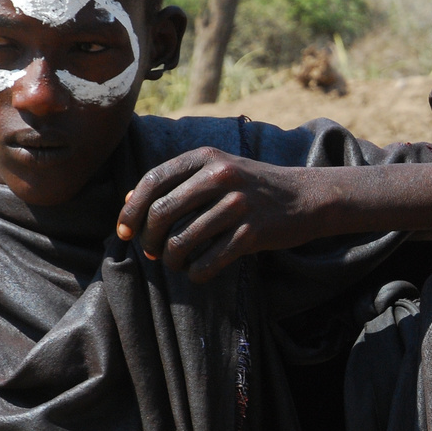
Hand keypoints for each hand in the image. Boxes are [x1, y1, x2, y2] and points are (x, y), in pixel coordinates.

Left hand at [115, 148, 313, 281]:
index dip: (130, 211)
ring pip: (181, 240)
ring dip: (170, 260)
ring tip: (175, 264)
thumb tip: (128, 200)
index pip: (151, 181)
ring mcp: (238, 204)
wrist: (307, 197)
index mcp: (206, 157)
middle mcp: (220, 176)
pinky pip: (209, 261)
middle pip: (161, 213)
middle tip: (152, 253)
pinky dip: (196, 273)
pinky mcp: (252, 232)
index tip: (124, 233)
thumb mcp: (219, 170)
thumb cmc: (253, 187)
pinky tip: (198, 272)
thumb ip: (178, 181)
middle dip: (148, 240)